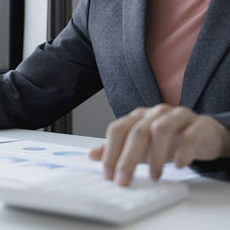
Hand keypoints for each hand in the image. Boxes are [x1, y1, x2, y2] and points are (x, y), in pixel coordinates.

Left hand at [89, 104, 229, 185]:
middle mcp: (155, 113)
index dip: (110, 152)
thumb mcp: (139, 147)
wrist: (203, 135)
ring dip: (155, 156)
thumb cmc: (168, 140)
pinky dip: (183, 151)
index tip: (108, 174)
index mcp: (138, 117)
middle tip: (124, 180)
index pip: (118, 129)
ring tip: (154, 176)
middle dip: (128, 159)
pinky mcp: (199, 124)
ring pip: (161, 129)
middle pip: (137, 132)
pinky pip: (190, 135)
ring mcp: (177, 116)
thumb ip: (116, 149)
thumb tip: (91, 155)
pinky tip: (178, 165)